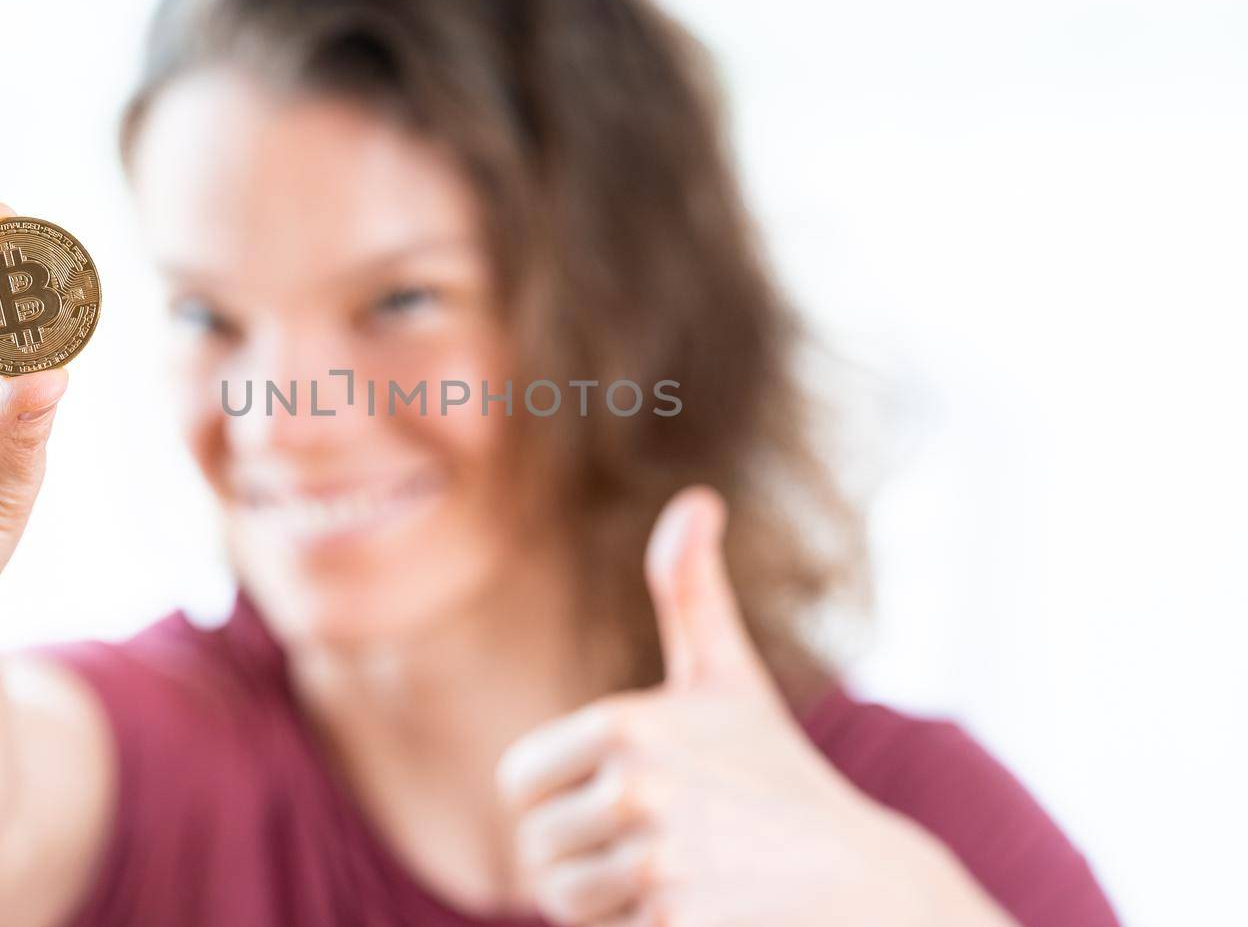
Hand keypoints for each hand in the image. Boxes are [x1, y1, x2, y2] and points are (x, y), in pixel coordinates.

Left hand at [496, 486, 1012, 925]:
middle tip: (665, 852)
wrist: (865, 884)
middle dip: (585, 860)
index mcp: (627, 724)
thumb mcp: (728, 681)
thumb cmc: (779, 778)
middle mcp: (637, 788)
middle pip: (536, 850)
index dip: (559, 800)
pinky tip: (707, 914)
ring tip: (681, 881)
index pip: (518, 783)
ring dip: (610, 904)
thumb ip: (690, 591)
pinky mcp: (678, 926)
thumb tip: (696, 500)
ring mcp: (660, 863)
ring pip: (565, 903)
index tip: (623, 800)